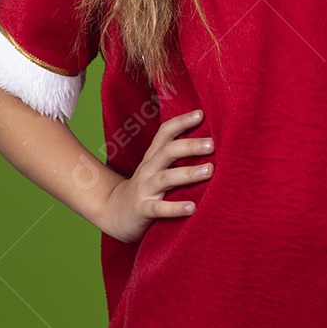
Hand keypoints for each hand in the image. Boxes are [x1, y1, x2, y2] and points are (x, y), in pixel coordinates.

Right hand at [99, 109, 213, 242]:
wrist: (115, 213)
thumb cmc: (146, 189)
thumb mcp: (157, 168)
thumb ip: (176, 157)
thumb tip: (209, 142)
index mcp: (153, 157)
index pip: (165, 133)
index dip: (181, 121)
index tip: (201, 113)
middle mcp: (148, 169)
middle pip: (167, 151)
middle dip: (190, 146)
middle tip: (212, 144)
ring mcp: (144, 189)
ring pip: (166, 178)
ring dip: (189, 173)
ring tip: (210, 170)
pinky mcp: (142, 210)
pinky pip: (159, 208)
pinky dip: (175, 208)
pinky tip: (192, 207)